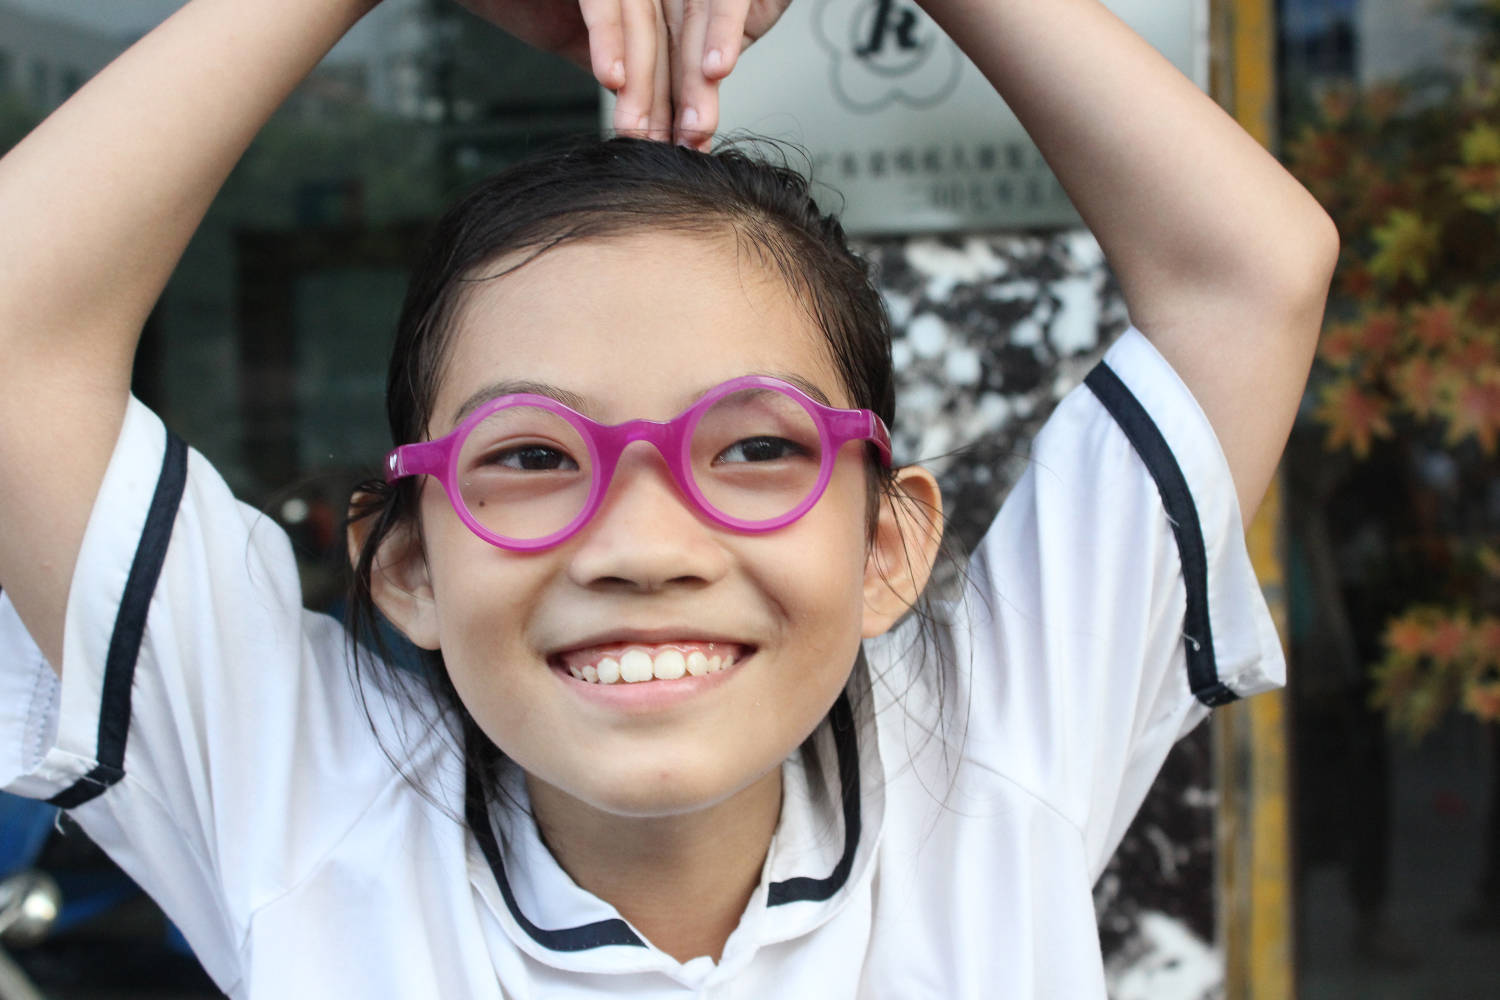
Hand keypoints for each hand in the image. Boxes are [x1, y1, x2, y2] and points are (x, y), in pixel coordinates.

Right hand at [451, 0, 791, 147]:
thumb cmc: (521, 0)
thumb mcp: (581, 40)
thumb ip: (618, 64)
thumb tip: (651, 117)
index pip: (679, 44)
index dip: (689, 94)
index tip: (694, 142)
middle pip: (672, 34)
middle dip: (682, 92)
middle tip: (687, 142)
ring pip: (643, 21)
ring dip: (644, 80)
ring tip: (639, 129)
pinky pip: (603, 0)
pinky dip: (609, 39)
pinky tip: (610, 80)